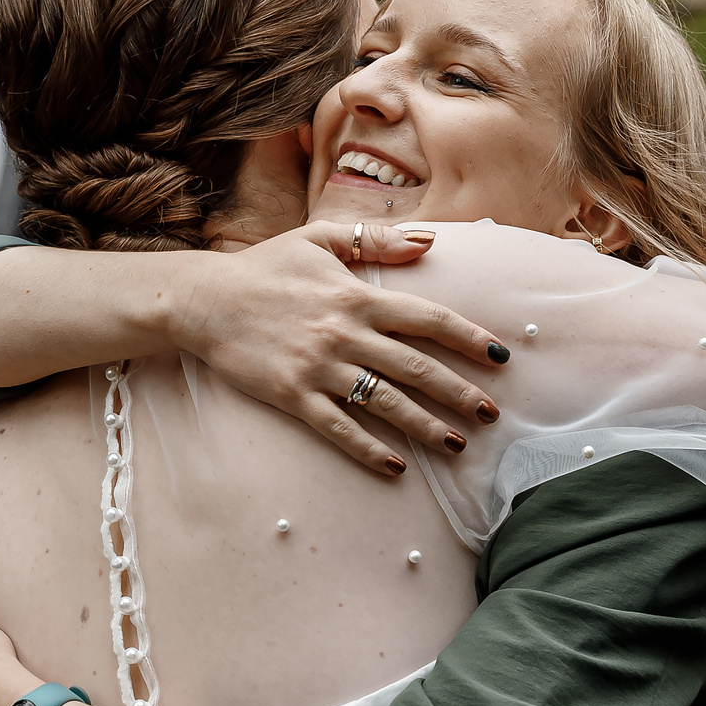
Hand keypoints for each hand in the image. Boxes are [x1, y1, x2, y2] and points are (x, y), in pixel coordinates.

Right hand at [166, 221, 511, 473]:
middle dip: (459, 392)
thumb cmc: (265, 267)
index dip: (468, 337)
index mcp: (357, 295)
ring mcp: (319, 367)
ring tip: (457, 445)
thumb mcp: (320, 239)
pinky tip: (397, 466)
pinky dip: (369, 449)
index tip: (500, 356)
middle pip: (416, 367)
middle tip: (491, 415)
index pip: (427, 319)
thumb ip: (376, 240)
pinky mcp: (293, 395)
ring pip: (385, 402)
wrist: (205, 300)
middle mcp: (345, 333)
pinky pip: (339, 428)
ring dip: (425, 426)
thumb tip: (429, 242)